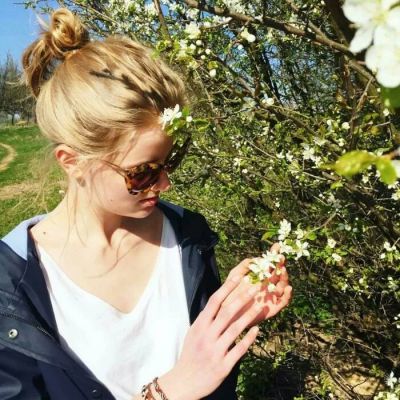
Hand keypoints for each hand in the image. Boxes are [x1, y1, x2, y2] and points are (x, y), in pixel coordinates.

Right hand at [158, 259, 262, 399]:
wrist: (184, 382)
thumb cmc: (190, 354)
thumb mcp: (194, 333)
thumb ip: (206, 319)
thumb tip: (219, 302)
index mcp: (199, 325)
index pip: (214, 301)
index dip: (227, 288)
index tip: (239, 277)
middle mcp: (207, 336)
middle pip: (227, 312)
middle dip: (242, 298)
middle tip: (256, 287)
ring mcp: (215, 351)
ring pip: (235, 329)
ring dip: (249, 316)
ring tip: (260, 306)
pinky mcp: (223, 365)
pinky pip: (239, 349)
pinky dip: (249, 339)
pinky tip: (257, 331)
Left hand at [221, 243, 292, 327]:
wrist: (226, 313)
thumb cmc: (229, 293)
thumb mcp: (234, 275)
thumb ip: (244, 265)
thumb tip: (258, 258)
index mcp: (259, 277)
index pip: (269, 264)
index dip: (273, 255)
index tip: (276, 246)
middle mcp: (267, 286)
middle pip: (278, 273)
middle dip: (280, 264)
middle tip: (280, 257)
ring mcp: (271, 297)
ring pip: (282, 286)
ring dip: (284, 277)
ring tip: (283, 270)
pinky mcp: (272, 308)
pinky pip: (283, 302)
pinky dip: (287, 296)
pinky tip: (288, 288)